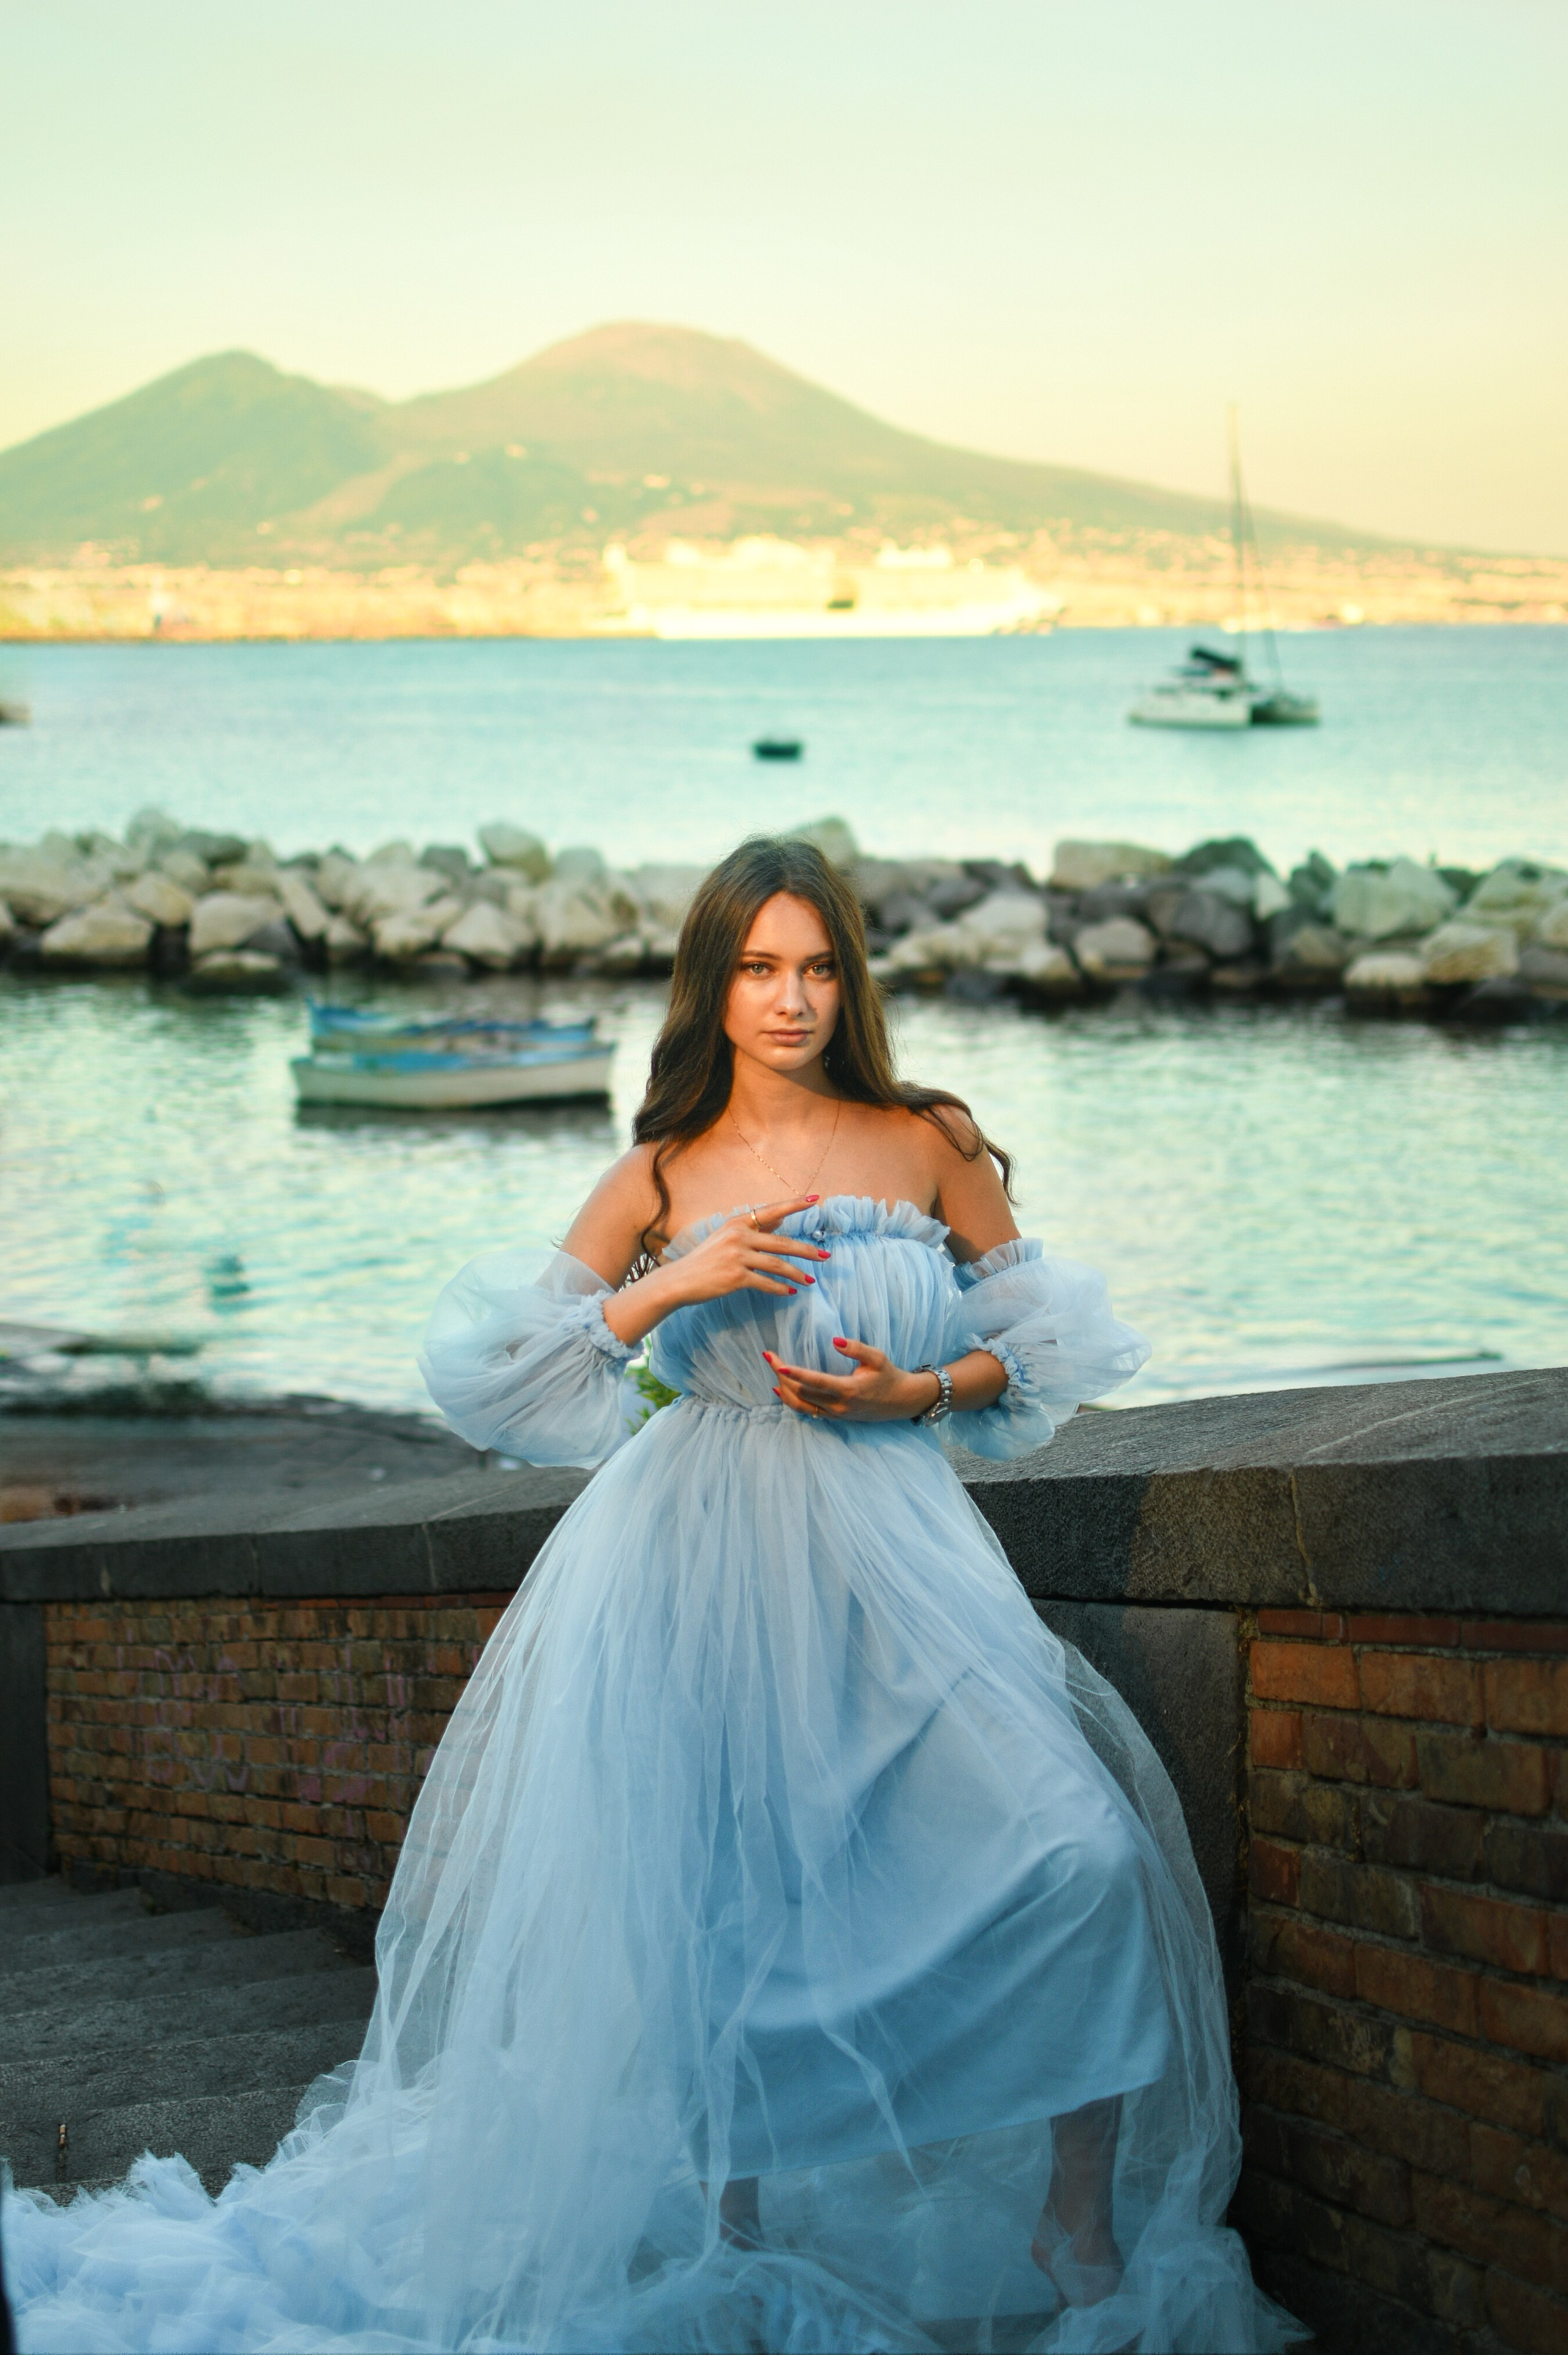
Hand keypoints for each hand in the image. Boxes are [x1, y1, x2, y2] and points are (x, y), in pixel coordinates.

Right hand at [667, 1196, 830, 1305]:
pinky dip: (780, 1288)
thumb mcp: (726, 1236)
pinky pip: (765, 1283)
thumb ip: (754, 1228)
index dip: (795, 1205)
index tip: (815, 1200)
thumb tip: (780, 1220)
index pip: (772, 1211)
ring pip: (777, 1265)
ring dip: (797, 1274)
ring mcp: (737, 1256)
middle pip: (781, 1242)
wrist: (679, 1280)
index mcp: (737, 1223)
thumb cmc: (705, 1259)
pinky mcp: (735, 1277)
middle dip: (806, 1250)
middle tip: (826, 1256)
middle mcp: (738, 1236)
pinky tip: (790, 1292)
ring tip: (811, 1280)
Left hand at [765, 1336, 939, 1423]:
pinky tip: (780, 1390)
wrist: (901, 1401)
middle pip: (802, 1393)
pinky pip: (807, 1412)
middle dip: (782, 1376)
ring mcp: (835, 1414)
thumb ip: (857, 1348)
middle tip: (769, 1357)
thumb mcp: (878, 1358)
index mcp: (848, 1390)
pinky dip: (792, 1401)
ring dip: (784, 1389)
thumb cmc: (889, 1376)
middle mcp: (839, 1406)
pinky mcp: (834, 1418)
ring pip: (801, 1406)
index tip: (778, 1364)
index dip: (795, 1373)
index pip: (815, 1382)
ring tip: (773, 1371)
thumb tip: (835, 1340)